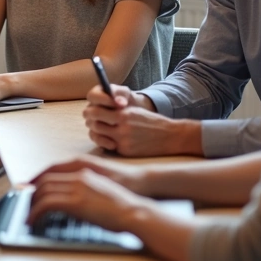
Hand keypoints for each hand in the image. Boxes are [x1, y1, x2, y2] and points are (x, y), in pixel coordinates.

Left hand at [26, 167, 150, 230]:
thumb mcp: (100, 187)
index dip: (38, 176)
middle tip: (25, 200)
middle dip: (32, 190)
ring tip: (28, 212)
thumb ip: (84, 186)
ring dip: (32, 202)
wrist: (135, 210)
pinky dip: (36, 211)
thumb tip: (71, 196)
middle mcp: (78, 175)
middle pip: (45, 179)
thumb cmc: (122, 202)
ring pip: (43, 190)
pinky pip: (47, 204)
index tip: (29, 185)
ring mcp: (77, 187)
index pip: (53, 169)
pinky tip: (33, 219)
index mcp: (84, 170)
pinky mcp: (76, 202)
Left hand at [84, 85, 198, 156]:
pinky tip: (110, 139)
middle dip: (91, 122)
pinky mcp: (126, 152)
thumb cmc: (150, 121)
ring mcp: (123, 142)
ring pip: (99, 137)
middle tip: (91, 121)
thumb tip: (95, 109)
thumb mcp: (134, 110)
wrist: (171, 136)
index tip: (90, 111)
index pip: (96, 112)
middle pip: (94, 125)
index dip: (90, 111)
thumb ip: (116, 110)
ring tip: (100, 130)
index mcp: (123, 114)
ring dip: (97, 133)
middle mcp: (122, 128)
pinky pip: (109, 146)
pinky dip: (107, 142)